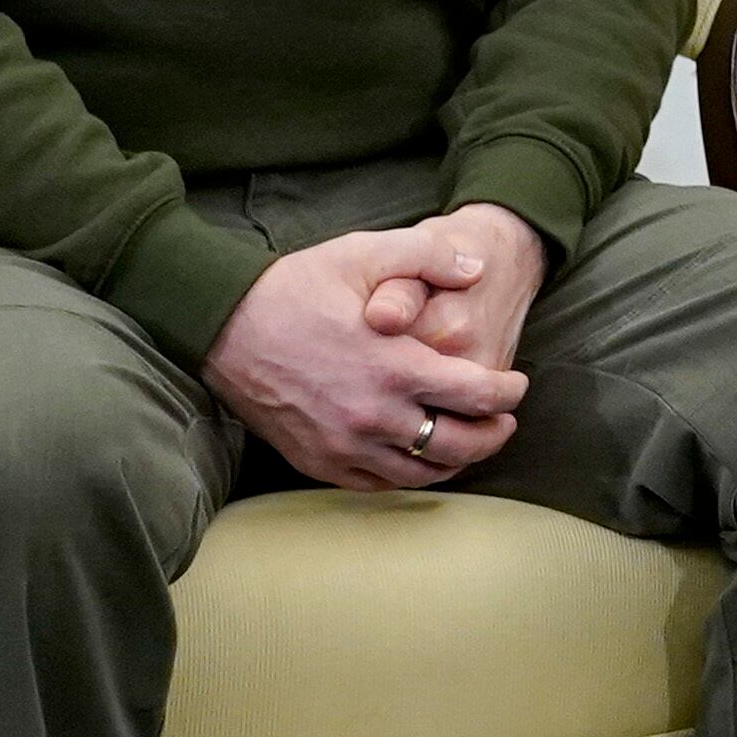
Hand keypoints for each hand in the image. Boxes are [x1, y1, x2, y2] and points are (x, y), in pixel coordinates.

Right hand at [203, 221, 529, 489]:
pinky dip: (407, 474)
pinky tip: (417, 458)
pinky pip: (377, 484)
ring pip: (421, 472)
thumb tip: (478, 269)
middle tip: (505, 421)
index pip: (478, 396)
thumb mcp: (362, 253)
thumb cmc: (294, 286)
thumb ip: (427, 257)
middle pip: (459, 445)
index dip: (508, 393)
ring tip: (469, 442)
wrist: (220, 325)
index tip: (517, 385)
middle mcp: (374, 415)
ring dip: (456, 461)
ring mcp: (344, 444)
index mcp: (394, 367)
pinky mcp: (317, 460)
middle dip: (494, 434)